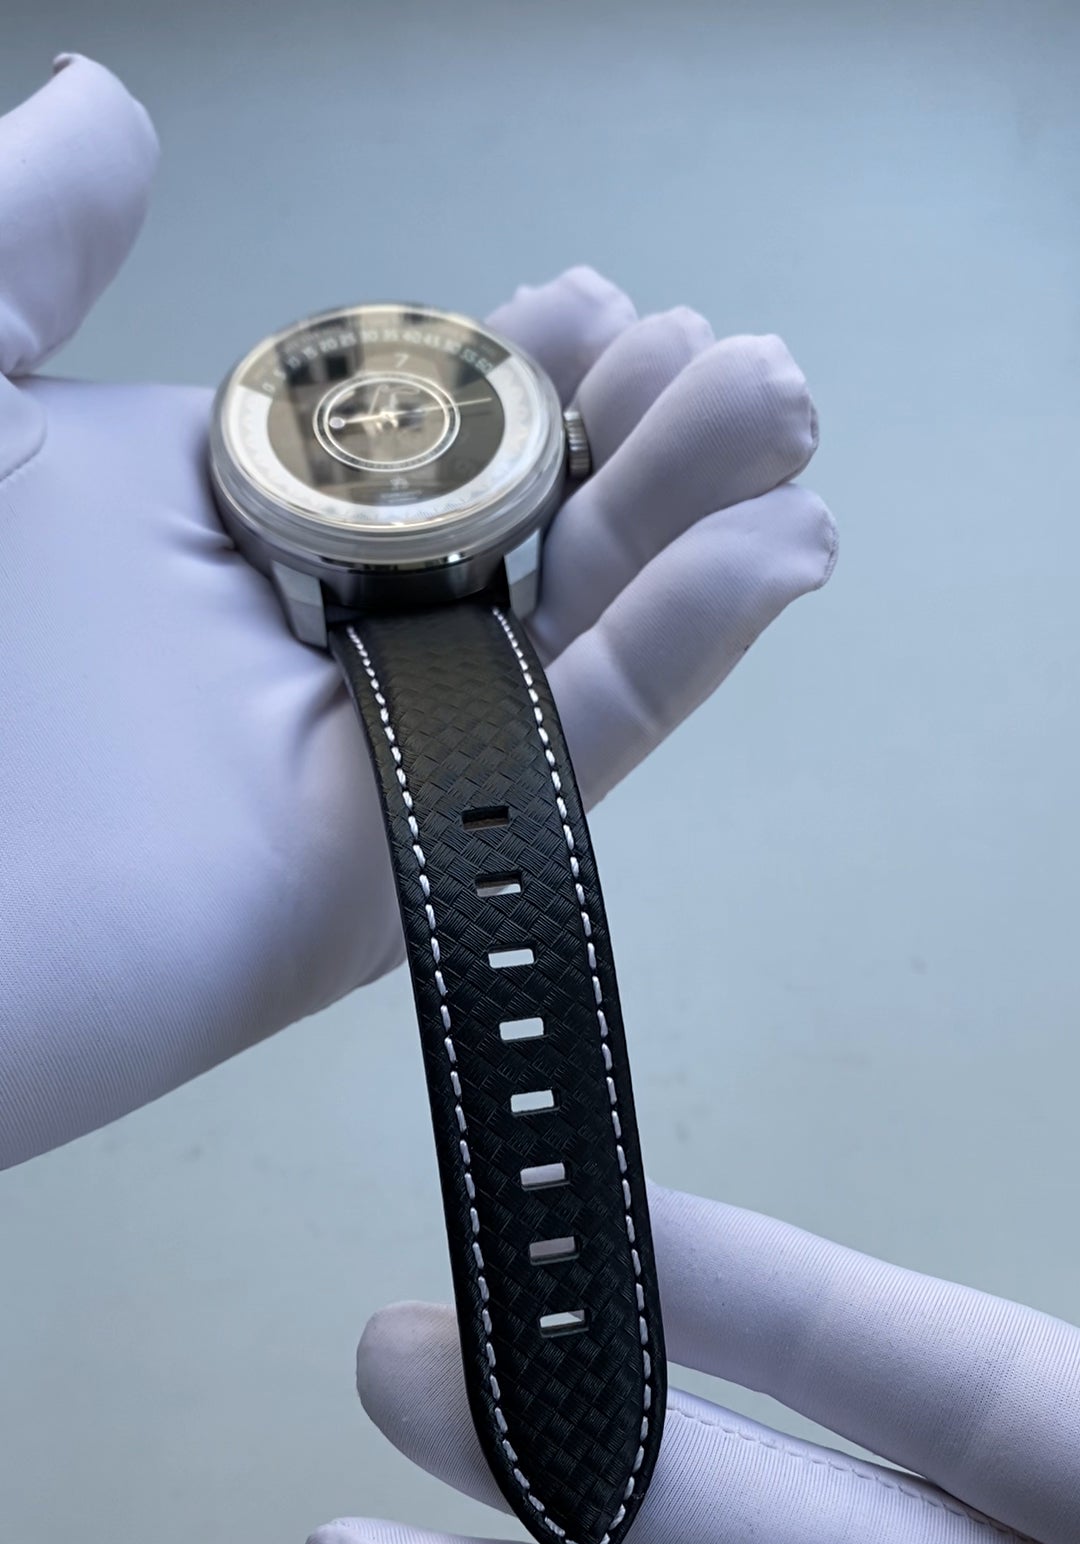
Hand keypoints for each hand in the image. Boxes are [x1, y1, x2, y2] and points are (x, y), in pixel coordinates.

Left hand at [0, 55, 833, 1167]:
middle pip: (521, 531)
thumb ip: (34, 241)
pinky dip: (679, 653)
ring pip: (569, 632)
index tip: (595, 294)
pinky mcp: (401, 868)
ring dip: (691, 525)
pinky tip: (776, 552)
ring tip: (781, 418)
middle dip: (639, 436)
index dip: (523, 364)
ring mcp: (361, 761)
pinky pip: (565, 752)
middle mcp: (304, 646)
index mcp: (221, 529)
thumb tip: (119, 103)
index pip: (415, 439)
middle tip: (731, 358)